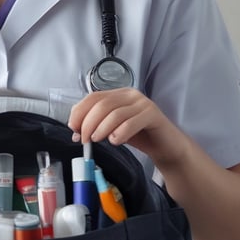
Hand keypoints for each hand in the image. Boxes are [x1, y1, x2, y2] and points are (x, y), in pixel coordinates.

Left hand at [68, 88, 189, 167]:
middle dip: (88, 123)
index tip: (73, 128)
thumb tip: (76, 132)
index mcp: (118, 94)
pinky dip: (120, 133)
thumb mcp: (113, 129)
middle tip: (84, 139)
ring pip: (115, 113)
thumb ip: (96, 126)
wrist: (165, 145)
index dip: (80, 112)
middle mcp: (130, 94)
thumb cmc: (138, 135)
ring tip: (97, 140)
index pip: (93, 97)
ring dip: (101, 129)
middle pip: (102, 105)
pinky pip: (131, 122)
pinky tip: (115, 141)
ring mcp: (142, 103)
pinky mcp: (152, 114)